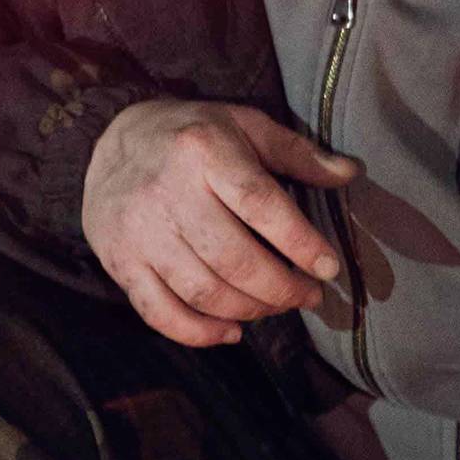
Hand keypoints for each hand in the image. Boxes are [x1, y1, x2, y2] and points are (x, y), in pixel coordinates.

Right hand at [80, 98, 357, 346]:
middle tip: (308, 295)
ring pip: (203, 291)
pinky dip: (199, 333)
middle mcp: (167, 191)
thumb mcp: (244, 126)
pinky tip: (232, 332)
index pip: (260, 204)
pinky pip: (160, 312)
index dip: (300, 242)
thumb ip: (297, 153)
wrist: (109, 141)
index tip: (328, 268)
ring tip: (276, 306)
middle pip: (234, 259)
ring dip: (250, 310)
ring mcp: (139, 231)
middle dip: (281, 288)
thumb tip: (350, 173)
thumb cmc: (191, 136)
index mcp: (204, 150)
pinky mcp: (119, 260)